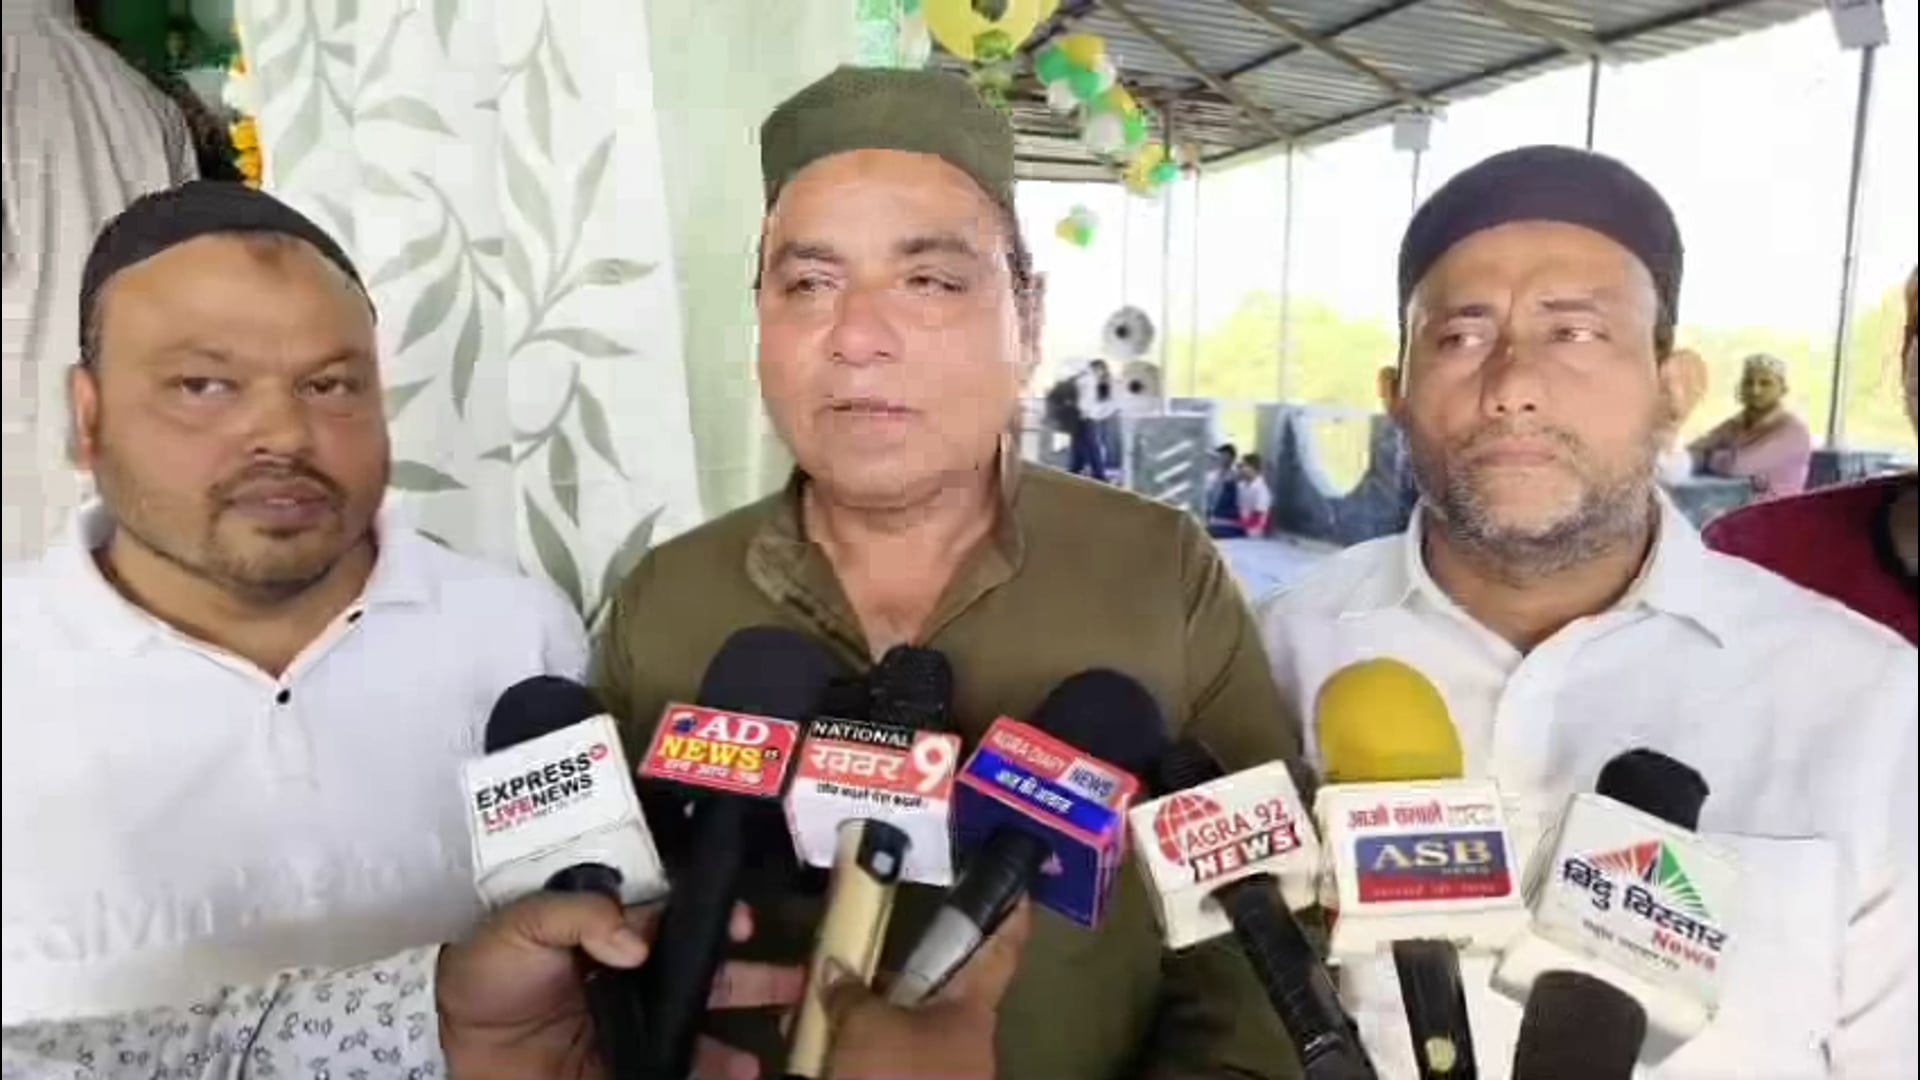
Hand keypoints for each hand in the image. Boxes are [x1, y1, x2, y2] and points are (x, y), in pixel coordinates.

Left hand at [437, 893, 804, 1079]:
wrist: (446, 1043)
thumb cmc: (486, 970)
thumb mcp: (523, 923)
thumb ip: (582, 916)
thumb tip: (638, 943)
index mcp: (616, 937)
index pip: (682, 925)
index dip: (720, 923)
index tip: (749, 926)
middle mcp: (636, 983)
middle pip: (707, 981)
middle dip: (755, 981)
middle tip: (798, 986)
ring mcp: (632, 1034)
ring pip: (699, 1035)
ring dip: (735, 1045)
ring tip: (766, 1056)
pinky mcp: (622, 1075)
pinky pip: (672, 1075)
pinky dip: (705, 1078)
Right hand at [818, 901, 1032, 1079]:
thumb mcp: (866, 1028)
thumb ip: (850, 992)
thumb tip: (835, 969)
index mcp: (970, 1010)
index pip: (1001, 950)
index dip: (1010, 915)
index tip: (1017, 885)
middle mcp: (962, 1039)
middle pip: (930, 991)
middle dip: (883, 976)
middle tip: (838, 956)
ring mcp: (938, 1072)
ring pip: (896, 1029)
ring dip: (855, 1017)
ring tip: (806, 1009)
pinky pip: (880, 1062)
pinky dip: (848, 1052)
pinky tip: (810, 1045)